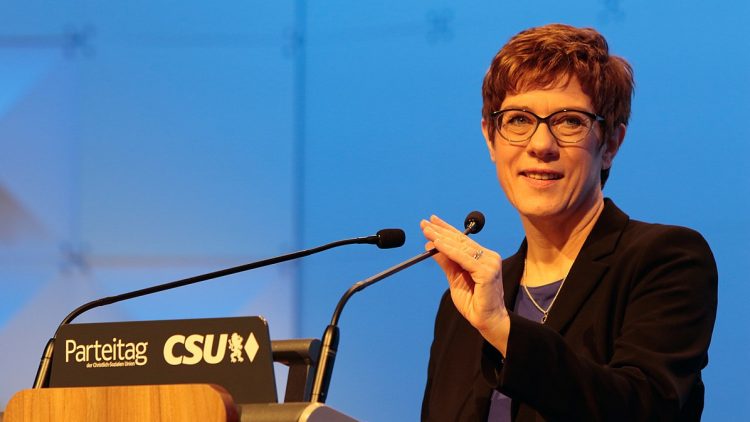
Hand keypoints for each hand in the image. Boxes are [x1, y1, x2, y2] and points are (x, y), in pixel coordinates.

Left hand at [421, 215, 509, 351]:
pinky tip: (437, 244)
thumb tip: (431, 245)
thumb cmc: (473, 301)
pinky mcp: (487, 271)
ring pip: (461, 247)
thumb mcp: (454, 278)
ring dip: (441, 238)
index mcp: (482, 257)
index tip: (431, 220)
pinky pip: (463, 258)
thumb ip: (446, 261)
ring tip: (427, 230)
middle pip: (461, 240)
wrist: (487, 320)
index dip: (446, 229)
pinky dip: (449, 250)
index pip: (462, 239)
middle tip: (424, 223)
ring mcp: (490, 263)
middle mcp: (489, 257)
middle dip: (440, 231)